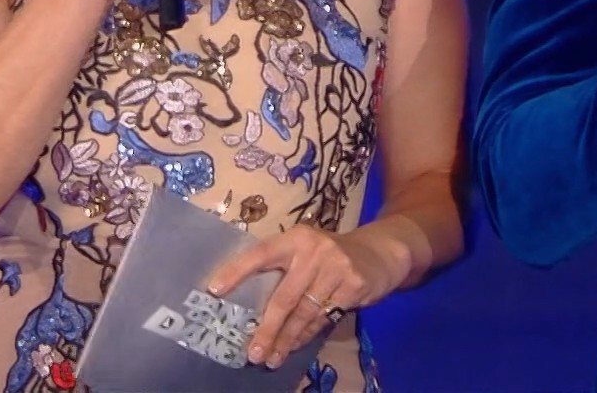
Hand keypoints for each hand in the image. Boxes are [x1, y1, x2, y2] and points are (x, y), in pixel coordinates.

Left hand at [208, 223, 407, 368]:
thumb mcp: (308, 251)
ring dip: (286, 340)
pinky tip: (297, 345)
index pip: (261, 254)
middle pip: (284, 296)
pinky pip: (325, 318)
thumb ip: (285, 270)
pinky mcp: (354, 285)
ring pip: (304, 313)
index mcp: (296, 238)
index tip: (214, 290)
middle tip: (251, 352)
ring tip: (271, 358)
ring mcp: (336, 267)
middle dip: (267, 329)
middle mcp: (314, 249)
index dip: (237, 271)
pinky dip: (308, 334)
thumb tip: (250, 308)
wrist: (381, 251)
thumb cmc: (332, 255)